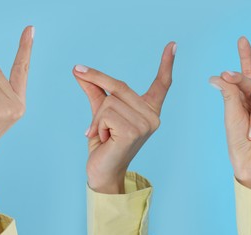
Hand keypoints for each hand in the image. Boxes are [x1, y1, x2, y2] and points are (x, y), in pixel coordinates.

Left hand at [73, 42, 175, 193]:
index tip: (172, 45)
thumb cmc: (104, 144)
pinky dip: (98, 126)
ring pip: (109, 102)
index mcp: (148, 110)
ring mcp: (146, 124)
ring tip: (104, 135)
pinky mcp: (134, 131)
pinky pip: (106, 114)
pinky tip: (105, 140)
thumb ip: (95, 91)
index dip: (166, 64)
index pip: (161, 84)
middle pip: (119, 86)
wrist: (102, 172)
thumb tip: (79, 70)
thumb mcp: (100, 113)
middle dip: (96, 79)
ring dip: (97, 118)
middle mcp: (152, 116)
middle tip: (78, 71)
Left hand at [209, 37, 250, 189]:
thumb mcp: (230, 114)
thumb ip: (229, 92)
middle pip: (249, 80)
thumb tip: (217, 75)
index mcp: (243, 99)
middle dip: (238, 78)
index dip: (246, 57)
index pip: (246, 74)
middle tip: (226, 75)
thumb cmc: (238, 141)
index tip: (242, 40)